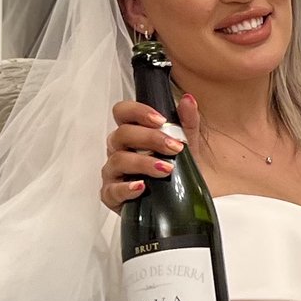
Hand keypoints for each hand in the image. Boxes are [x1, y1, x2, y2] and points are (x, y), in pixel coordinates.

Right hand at [102, 95, 201, 210]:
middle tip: (174, 147)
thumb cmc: (178, 170)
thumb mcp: (188, 145)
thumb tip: (188, 100)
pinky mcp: (112, 196)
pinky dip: (126, 188)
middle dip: (150, 138)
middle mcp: (118, 149)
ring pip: (119, 160)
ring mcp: (113, 172)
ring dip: (144, 163)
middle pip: (122, 134)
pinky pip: (112, 191)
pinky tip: (142, 186)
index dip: (138, 112)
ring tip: (166, 169)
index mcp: (132, 133)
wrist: (183, 200)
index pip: (123, 112)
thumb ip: (187, 121)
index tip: (160, 120)